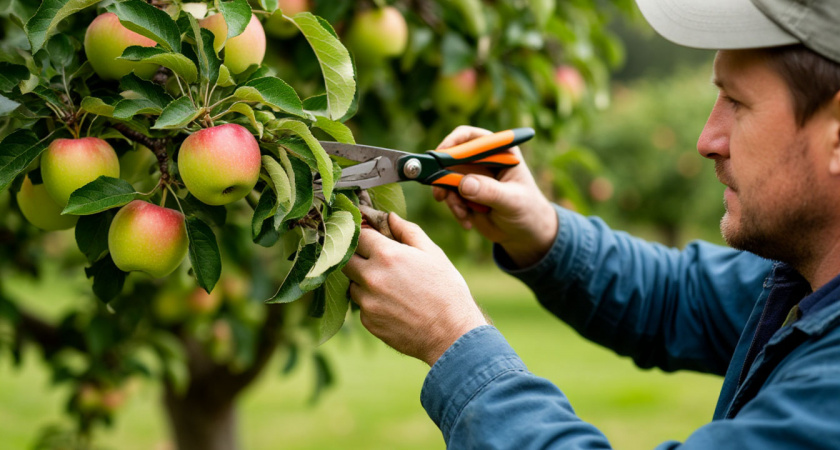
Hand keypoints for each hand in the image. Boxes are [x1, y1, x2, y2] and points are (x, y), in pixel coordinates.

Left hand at [343, 213, 487, 365]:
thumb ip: (407, 231)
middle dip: (356, 256)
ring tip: (389, 286)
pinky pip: (361, 306)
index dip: (363, 233)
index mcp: (387, 255)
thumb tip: (389, 216)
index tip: (369, 235)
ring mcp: (367, 302)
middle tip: (374, 259)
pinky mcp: (368, 322)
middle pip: (345, 258)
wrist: (452, 333)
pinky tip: (393, 305)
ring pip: (352, 284)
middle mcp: (371, 277)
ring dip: (363, 281)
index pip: (358, 234)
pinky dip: (372, 302)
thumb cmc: (446, 290)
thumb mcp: (432, 253)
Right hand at [433, 126, 557, 267]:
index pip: (470, 137)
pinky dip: (455, 210)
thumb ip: (490, 191)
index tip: (441, 157)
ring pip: (446, 180)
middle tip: (440, 195)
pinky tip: (468, 222)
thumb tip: (464, 183)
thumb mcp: (512, 201)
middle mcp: (482, 160)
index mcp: (499, 151)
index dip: (452, 142)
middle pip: (450, 158)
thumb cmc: (527, 210)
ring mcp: (472, 177)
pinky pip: (449, 197)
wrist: (524, 234)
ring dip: (450, 198)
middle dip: (442, 176)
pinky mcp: (464, 194)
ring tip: (463, 214)